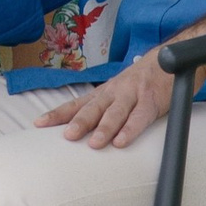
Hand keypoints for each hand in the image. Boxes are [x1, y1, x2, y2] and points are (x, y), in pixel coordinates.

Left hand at [34, 53, 173, 149]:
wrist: (167, 62)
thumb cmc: (138, 84)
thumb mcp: (116, 94)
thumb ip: (101, 110)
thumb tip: (79, 131)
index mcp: (102, 93)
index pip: (76, 104)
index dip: (58, 114)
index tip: (38, 124)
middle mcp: (113, 92)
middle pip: (92, 108)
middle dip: (79, 122)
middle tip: (67, 136)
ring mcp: (132, 95)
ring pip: (115, 113)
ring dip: (104, 128)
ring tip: (93, 143)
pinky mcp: (151, 101)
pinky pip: (140, 117)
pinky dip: (130, 130)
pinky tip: (121, 142)